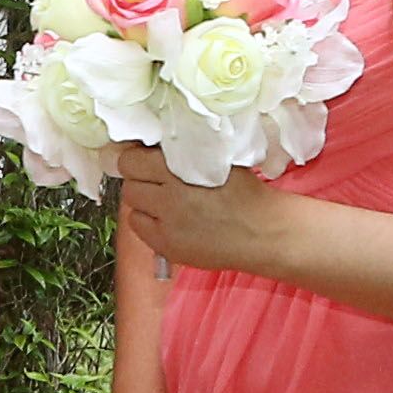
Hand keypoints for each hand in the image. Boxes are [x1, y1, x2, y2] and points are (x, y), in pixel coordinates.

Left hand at [113, 144, 293, 275]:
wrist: (263, 231)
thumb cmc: (245, 192)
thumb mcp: (216, 160)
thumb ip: (183, 152)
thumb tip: (150, 145)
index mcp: (181, 172)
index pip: (131, 161)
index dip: (136, 158)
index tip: (144, 158)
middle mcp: (169, 200)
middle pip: (130, 184)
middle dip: (140, 179)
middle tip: (158, 180)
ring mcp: (166, 227)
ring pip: (132, 207)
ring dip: (143, 202)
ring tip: (164, 201)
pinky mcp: (166, 247)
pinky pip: (140, 230)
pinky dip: (148, 223)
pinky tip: (168, 220)